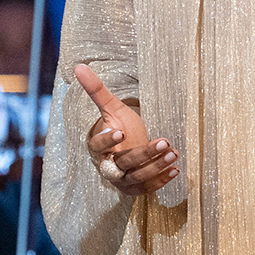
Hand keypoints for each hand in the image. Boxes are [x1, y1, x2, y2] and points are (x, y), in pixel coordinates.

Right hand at [74, 64, 173, 196]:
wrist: (127, 149)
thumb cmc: (119, 126)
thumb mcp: (111, 108)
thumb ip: (97, 90)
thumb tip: (79, 65)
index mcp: (97, 147)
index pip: (97, 147)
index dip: (107, 141)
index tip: (120, 132)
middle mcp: (107, 166)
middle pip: (121, 164)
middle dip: (143, 154)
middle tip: (165, 141)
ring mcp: (121, 180)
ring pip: (136, 177)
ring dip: (156, 167)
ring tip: (174, 152)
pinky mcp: (135, 188)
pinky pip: (146, 188)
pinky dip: (161, 180)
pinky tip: (175, 169)